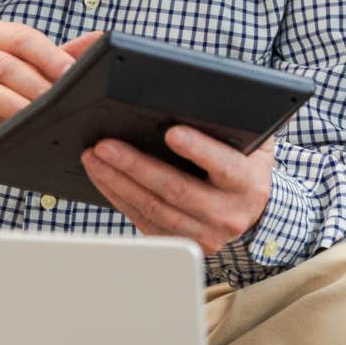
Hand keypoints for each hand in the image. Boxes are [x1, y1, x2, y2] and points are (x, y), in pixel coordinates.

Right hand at [0, 22, 100, 180]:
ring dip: (17, 110)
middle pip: (5, 65)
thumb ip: (53, 55)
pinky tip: (8, 142)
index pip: (22, 37)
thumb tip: (97, 40)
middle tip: (62, 107)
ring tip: (40, 123)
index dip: (50, 56)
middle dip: (38, 88)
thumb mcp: (16, 67)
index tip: (73, 75)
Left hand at [82, 126, 275, 255]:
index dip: (198, 149)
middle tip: (106, 146)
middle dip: (135, 166)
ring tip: (95, 158)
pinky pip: (143, 221)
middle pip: (176, 190)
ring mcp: (203, 234)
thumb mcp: (250, 142)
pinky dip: (119, 198)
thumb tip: (200, 101)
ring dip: (118, 182)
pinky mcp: (181, 243)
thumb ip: (232, 126)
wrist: (249, 208)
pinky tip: (104, 179)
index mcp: (247, 183)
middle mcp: (227, 214)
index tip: (171, 133)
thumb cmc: (244, 164)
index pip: (223, 165)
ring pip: (153, 208)